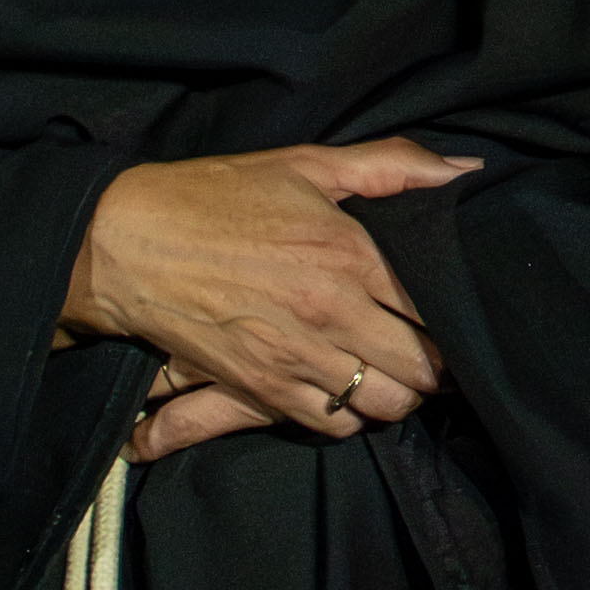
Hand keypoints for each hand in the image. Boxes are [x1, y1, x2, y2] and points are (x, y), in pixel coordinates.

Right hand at [62, 139, 479, 461]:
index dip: (458, 313)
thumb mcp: (305, 165)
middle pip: (423, 364)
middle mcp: (331, 310)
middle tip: (441, 351)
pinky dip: (352, 414)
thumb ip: (393, 165)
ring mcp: (296, 356)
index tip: (463, 313)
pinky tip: (349, 389)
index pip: (436, 304)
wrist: (123, 243)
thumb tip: (466, 170)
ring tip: (397, 372)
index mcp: (350, 252)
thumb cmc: (215, 197)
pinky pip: (335, 424)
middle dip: (440, 362)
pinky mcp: (262, 388)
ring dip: (401, 392)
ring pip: (387, 402)